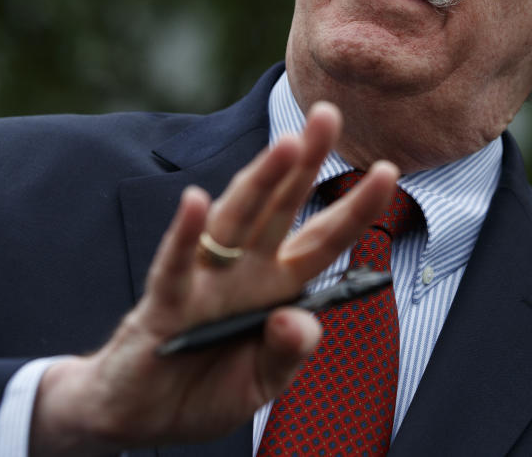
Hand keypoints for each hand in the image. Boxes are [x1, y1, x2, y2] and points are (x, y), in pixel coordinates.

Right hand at [29, 101, 397, 455]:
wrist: (143, 418)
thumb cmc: (207, 390)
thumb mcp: (262, 383)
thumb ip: (287, 355)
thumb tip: (299, 320)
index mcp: (278, 285)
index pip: (325, 239)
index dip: (356, 207)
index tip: (388, 168)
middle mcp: (244, 271)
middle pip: (281, 208)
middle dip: (305, 162)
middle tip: (328, 113)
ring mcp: (204, 282)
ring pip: (236, 221)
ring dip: (259, 182)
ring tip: (286, 144)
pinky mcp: (164, 304)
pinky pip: (176, 264)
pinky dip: (184, 234)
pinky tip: (196, 201)